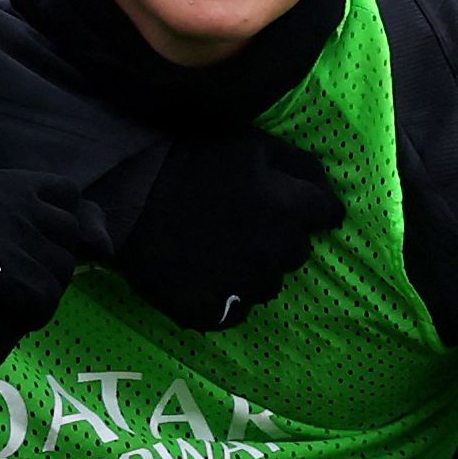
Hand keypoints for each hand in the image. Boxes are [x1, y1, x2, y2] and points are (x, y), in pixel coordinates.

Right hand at [0, 170, 110, 380]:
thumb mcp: (28, 241)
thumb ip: (75, 224)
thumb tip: (104, 245)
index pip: (69, 192)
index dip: (54, 230)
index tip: (12, 247)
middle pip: (70, 228)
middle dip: (48, 263)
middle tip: (2, 276)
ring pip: (65, 264)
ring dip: (41, 290)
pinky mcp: (0, 270)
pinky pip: (49, 296)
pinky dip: (32, 314)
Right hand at [114, 129, 345, 329]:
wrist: (126, 197)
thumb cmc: (192, 162)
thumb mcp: (253, 145)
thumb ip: (301, 165)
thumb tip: (331, 193)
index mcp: (286, 208)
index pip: (327, 215)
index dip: (313, 208)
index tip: (295, 207)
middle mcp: (271, 252)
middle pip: (299, 253)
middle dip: (283, 238)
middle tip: (248, 224)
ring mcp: (240, 286)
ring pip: (270, 285)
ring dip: (257, 270)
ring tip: (223, 249)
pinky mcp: (208, 312)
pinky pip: (235, 313)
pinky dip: (227, 299)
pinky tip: (206, 274)